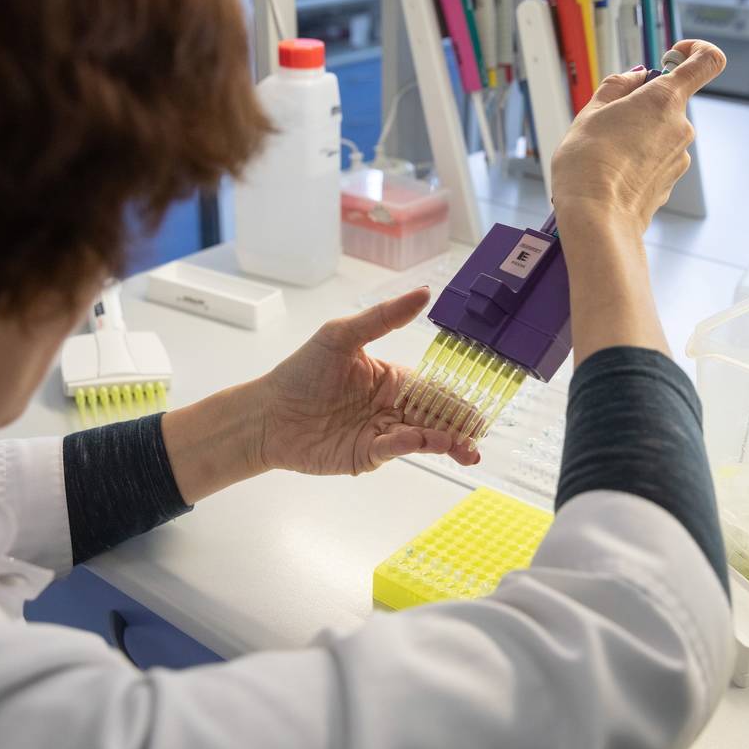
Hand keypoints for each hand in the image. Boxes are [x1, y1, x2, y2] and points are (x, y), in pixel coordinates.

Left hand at [260, 288, 480, 475]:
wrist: (268, 413)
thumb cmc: (302, 372)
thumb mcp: (342, 335)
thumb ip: (384, 318)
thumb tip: (424, 293)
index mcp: (392, 379)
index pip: (432, 387)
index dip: (456, 396)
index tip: (478, 404)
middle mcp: (391, 408)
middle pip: (434, 417)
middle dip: (459, 426)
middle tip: (480, 432)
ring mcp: (381, 433)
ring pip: (422, 438)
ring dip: (445, 443)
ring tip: (465, 448)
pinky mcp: (367, 455)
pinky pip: (395, 449)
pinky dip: (411, 445)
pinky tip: (423, 440)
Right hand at [549, 39, 726, 239]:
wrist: (597, 218)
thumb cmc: (589, 166)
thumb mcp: (590, 113)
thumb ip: (617, 87)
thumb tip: (635, 77)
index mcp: (664, 99)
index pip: (706, 60)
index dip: (694, 50)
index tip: (674, 53)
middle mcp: (680, 127)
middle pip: (669, 102)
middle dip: (641, 106)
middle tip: (608, 122)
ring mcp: (679, 158)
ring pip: (659, 134)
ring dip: (636, 136)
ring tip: (605, 154)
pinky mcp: (670, 182)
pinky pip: (656, 160)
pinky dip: (638, 161)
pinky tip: (613, 173)